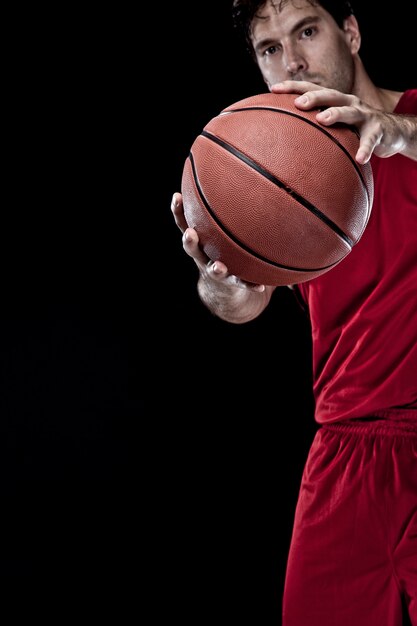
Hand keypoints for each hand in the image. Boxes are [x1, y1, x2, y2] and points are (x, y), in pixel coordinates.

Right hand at [170, 192, 264, 291]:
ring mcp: (214, 270)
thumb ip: (226, 204)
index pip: (184, 222)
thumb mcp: (220, 226)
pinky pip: (241, 283)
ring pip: (212, 269)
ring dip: (215, 268)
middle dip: (189, 241)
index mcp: (199, 237)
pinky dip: (249, 284)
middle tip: (191, 234)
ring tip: (219, 266)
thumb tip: (243, 166)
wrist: (223, 286)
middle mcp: (203, 254)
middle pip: (192, 248)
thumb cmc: (223, 247)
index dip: (178, 211)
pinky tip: (261, 285)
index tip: (177, 197)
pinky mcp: (231, 283)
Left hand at [271, 81, 407, 163]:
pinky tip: (360, 158)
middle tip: (298, 103)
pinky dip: (365, 148)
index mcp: (335, 100)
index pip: (312, 88)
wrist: (390, 132)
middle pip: (329, 95)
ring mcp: (364, 115)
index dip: (293, 87)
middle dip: (313, 97)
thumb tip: (282, 142)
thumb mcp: (335, 126)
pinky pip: (370, 140)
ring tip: (322, 119)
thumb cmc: (354, 130)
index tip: (273, 89)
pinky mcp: (378, 130)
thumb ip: (314, 128)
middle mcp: (349, 103)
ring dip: (336, 114)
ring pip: (349, 112)